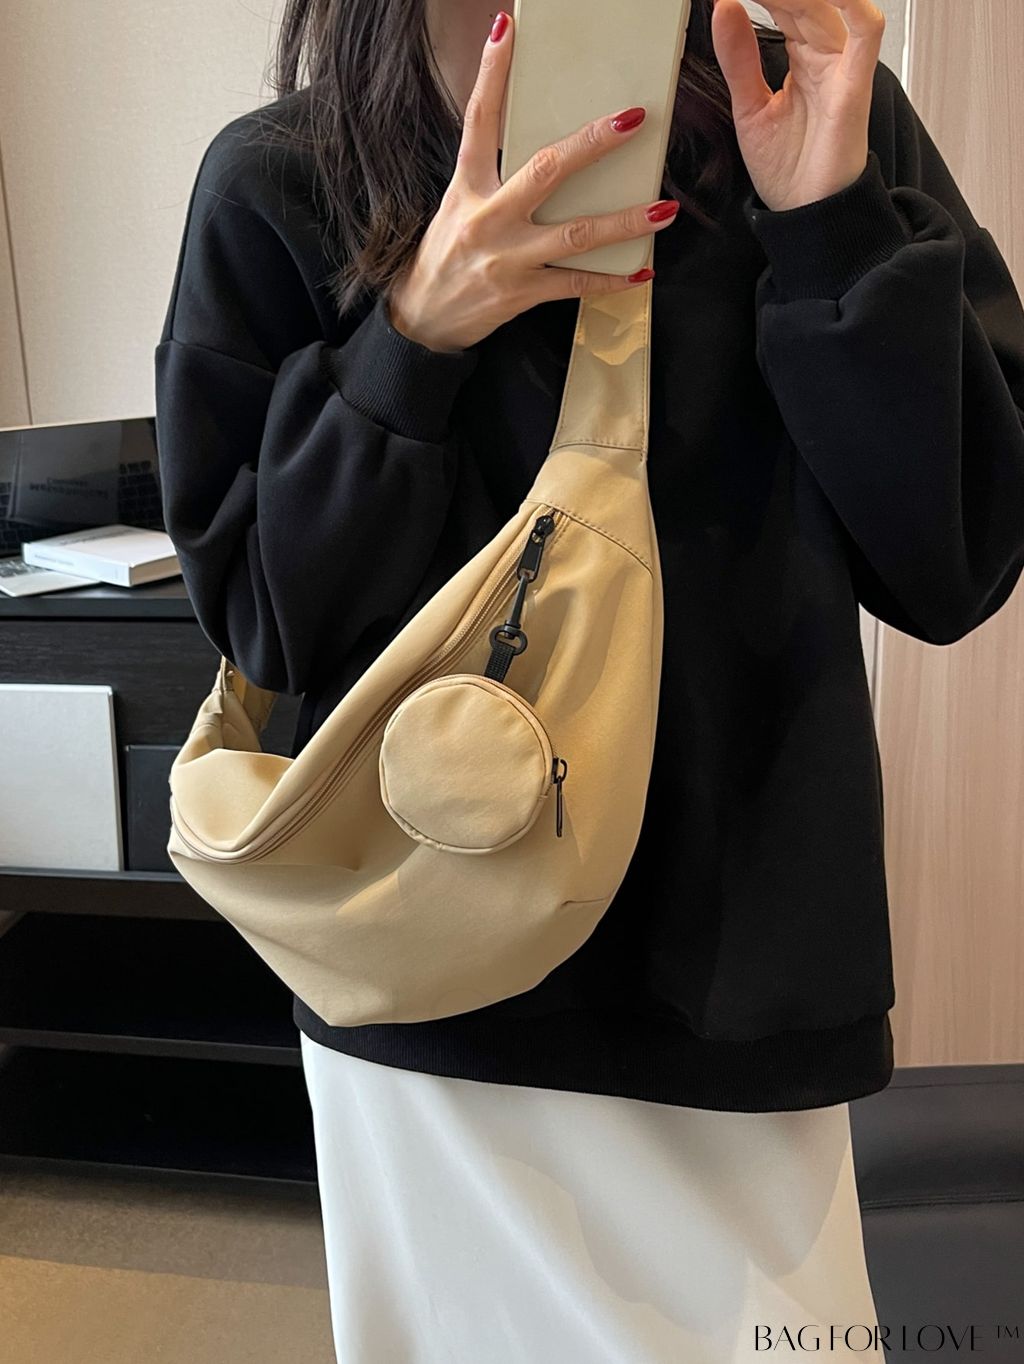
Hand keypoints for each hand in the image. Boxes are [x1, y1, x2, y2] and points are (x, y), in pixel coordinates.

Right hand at [387, 10, 677, 353]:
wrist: (421, 318)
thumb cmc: (447, 255)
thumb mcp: (460, 204)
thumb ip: (495, 176)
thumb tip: (548, 149)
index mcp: (468, 186)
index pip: (478, 118)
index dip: (492, 73)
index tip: (506, 31)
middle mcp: (488, 218)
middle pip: (545, 170)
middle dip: (592, 144)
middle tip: (633, 119)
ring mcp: (507, 259)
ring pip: (574, 235)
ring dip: (625, 222)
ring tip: (664, 208)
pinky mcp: (520, 294)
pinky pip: (574, 284)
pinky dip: (610, 281)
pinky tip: (641, 271)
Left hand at [711, 0, 885, 211]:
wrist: (805, 213)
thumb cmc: (788, 168)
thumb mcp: (749, 106)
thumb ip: (738, 58)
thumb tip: (723, 7)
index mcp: (802, 56)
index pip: (785, 5)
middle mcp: (826, 55)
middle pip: (806, 0)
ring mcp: (843, 66)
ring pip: (830, 5)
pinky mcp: (855, 85)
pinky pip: (867, 32)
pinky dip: (852, 5)